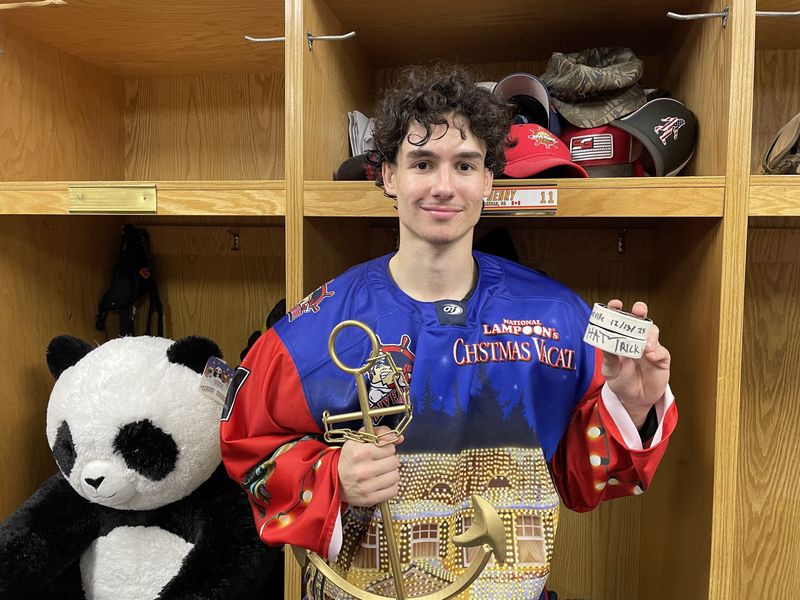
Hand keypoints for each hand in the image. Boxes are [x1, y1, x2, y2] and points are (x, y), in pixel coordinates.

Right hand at [337, 426, 402, 506]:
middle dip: (389, 460)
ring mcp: (366, 486)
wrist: (335, 479)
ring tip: (381, 472)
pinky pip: (393, 491)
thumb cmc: (350, 458)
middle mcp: (363, 470)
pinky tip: (381, 482)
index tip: (380, 451)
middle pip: (394, 462)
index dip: (387, 448)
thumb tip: (399, 438)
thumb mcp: (359, 439)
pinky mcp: (370, 499)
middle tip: (380, 462)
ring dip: (390, 474)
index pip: (390, 448)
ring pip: (395, 476)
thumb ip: (380, 432)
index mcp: (360, 453)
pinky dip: (390, 486)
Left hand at [601, 299, 670, 427]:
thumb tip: (604, 343)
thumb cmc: (621, 380)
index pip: (620, 320)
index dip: (618, 310)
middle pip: (640, 320)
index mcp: (622, 338)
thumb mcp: (610, 370)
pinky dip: (657, 352)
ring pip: (653, 332)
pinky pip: (662, 352)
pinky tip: (650, 355)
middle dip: (640, 312)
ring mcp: (650, 348)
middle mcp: (637, 339)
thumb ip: (608, 358)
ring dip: (649, 335)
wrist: (634, 400)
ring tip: (643, 345)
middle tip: (638, 310)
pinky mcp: (661, 359)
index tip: (615, 304)